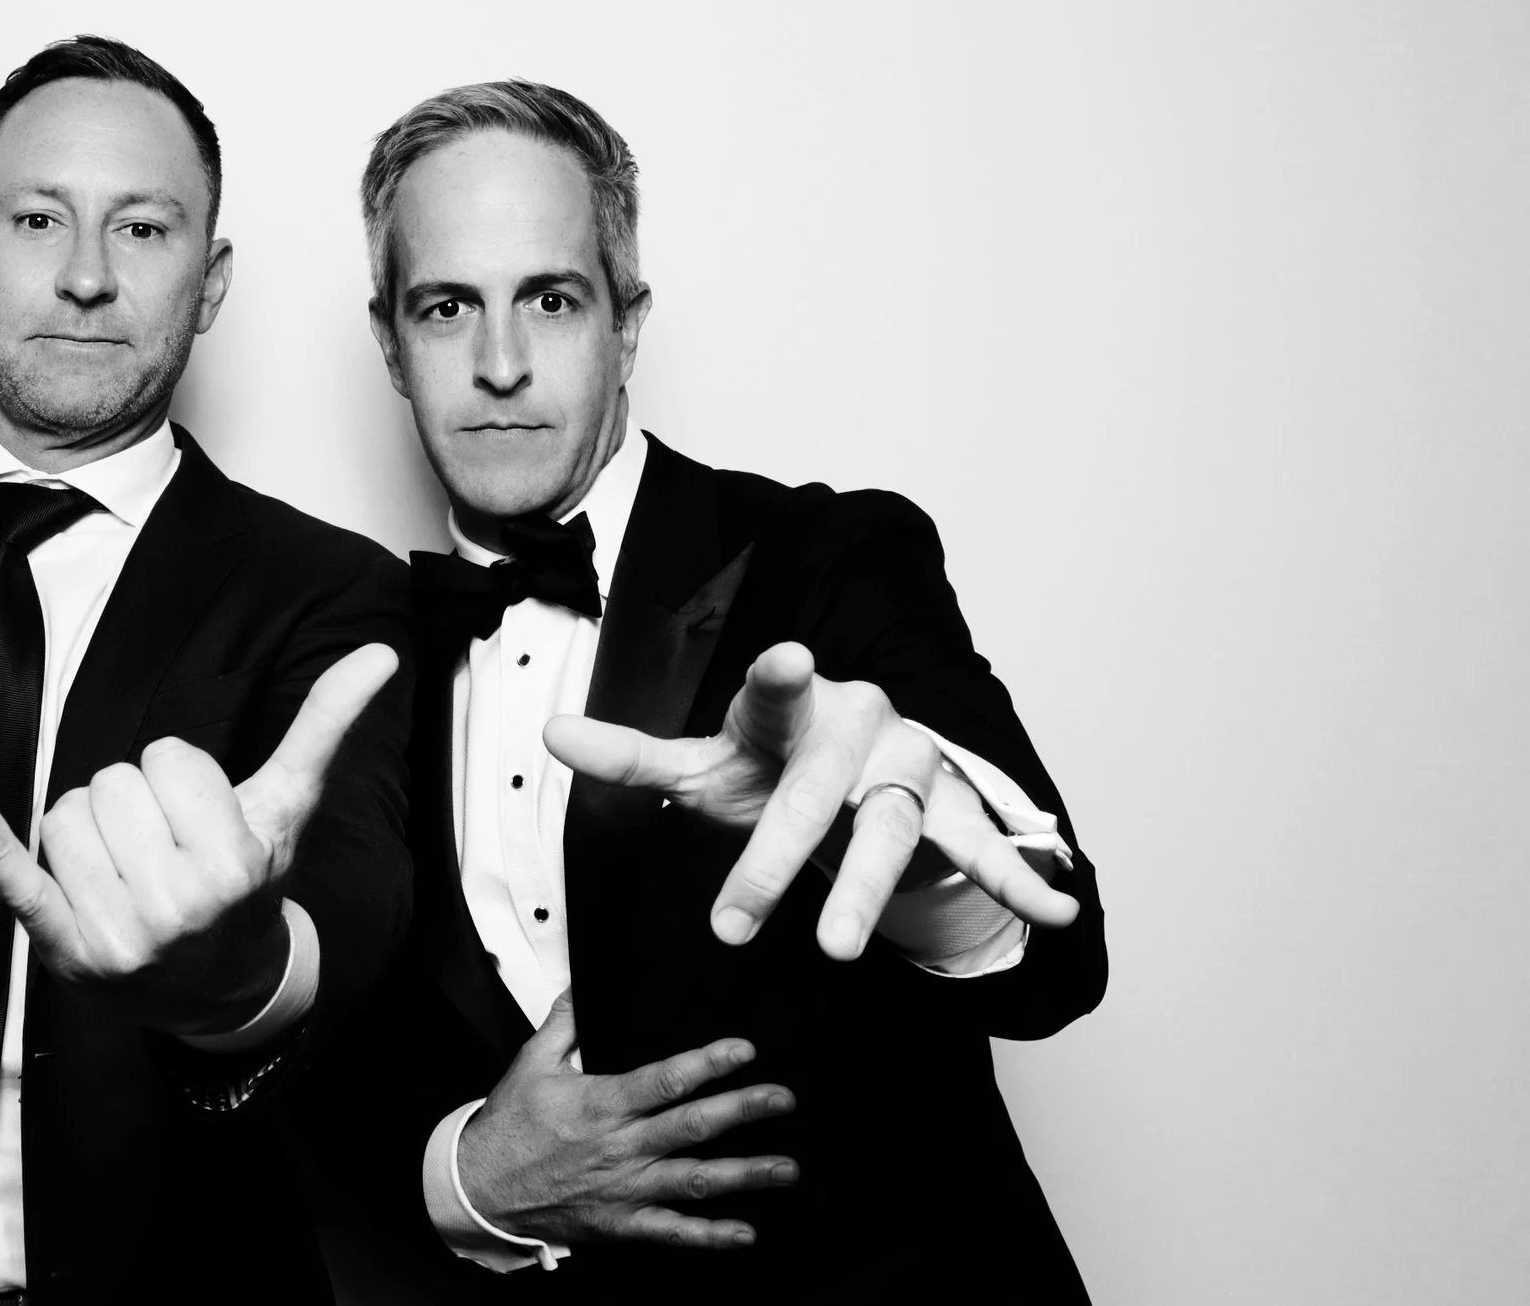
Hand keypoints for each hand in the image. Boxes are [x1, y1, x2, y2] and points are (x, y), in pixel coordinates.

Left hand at [0, 643, 399, 1035]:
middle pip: (109, 783)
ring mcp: (116, 934)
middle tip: (162, 847)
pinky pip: (19, 885)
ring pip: (64, 816)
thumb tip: (381, 653)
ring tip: (126, 868)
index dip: (176, 776)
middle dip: (132, 802)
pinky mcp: (64, 950)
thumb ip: (325, 728)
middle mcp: (176, 906)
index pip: (164, 758)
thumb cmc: (250, 881)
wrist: (220, 989)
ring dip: (87, 830)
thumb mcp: (287, 808)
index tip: (197, 817)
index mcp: (233, 865)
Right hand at [460, 990, 796, 1251]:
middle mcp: (620, 1146)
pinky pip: (671, 1231)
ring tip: (786, 1167)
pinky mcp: (622, 1222)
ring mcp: (624, 1187)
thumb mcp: (531, 1062)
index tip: (744, 1050)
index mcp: (602, 1103)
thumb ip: (565, 1021)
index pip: (665, 1079)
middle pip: (692, 1126)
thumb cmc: (509, 1125)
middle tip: (783, 1099)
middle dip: (744, 1111)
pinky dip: (709, 1235)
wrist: (482, 1188)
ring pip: (694, 1180)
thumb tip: (580, 982)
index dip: (709, 1063)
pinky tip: (744, 1232)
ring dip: (744, 1174)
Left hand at [543, 642, 1079, 958]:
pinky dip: (1019, 881)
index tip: (785, 657)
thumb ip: (631, 756)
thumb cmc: (771, 766)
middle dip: (773, 860)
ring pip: (888, 832)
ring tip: (833, 949)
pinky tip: (1056, 915)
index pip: (771, 696)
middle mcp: (854, 728)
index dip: (777, 680)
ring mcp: (908, 770)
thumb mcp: (703, 764)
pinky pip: (982, 850)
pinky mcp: (952, 811)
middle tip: (732, 923)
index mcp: (788, 709)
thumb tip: (549, 734)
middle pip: (813, 795)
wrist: (856, 773)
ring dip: (864, 892)